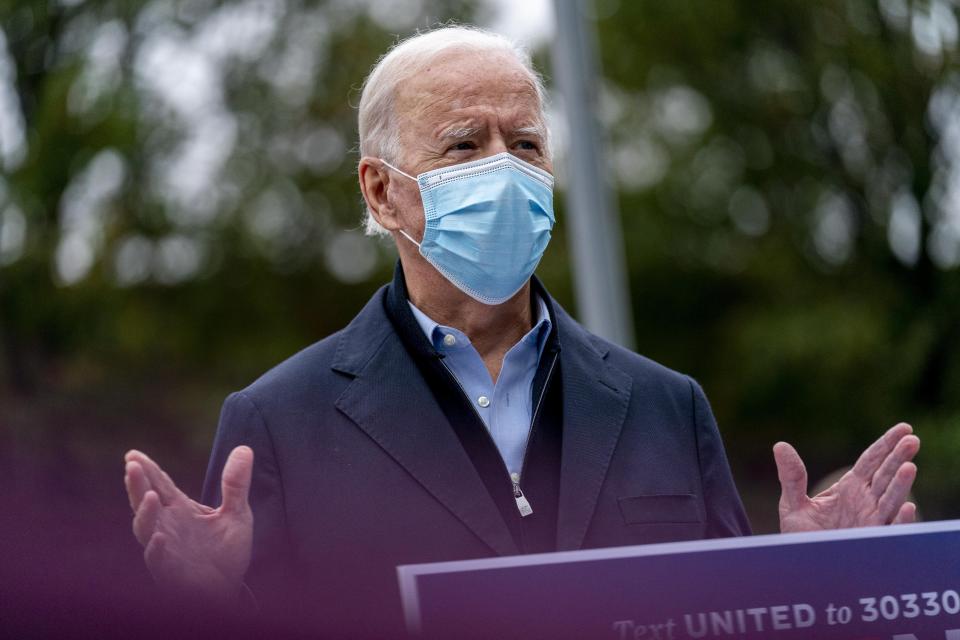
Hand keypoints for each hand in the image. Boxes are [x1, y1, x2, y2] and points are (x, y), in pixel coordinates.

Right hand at [123, 446, 253, 602]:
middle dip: (138, 484)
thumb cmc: (227, 551)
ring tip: (150, 495)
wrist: (228, 589)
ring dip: (145, 513)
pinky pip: (158, 561)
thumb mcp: (238, 513)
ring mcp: (166, 549)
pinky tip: (158, 539)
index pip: (160, 485)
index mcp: (180, 510)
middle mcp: (167, 526)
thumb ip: (236, 483)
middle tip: (132, 465)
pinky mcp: (170, 571)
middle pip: (146, 501)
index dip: (148, 469)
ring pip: (145, 529)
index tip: (133, 453)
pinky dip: (156, 550)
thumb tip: (244, 448)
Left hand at [774, 423, 918, 532]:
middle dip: (899, 458)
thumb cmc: (802, 536)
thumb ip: (791, 476)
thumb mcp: (793, 503)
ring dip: (901, 485)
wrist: (804, 567)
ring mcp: (870, 522)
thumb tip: (780, 445)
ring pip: (890, 500)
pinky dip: (900, 521)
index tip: (904, 428)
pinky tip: (908, 508)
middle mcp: (865, 502)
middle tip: (912, 440)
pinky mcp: (871, 542)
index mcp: (849, 488)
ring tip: (910, 467)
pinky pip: (889, 531)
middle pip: (885, 475)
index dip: (886, 444)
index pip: (871, 461)